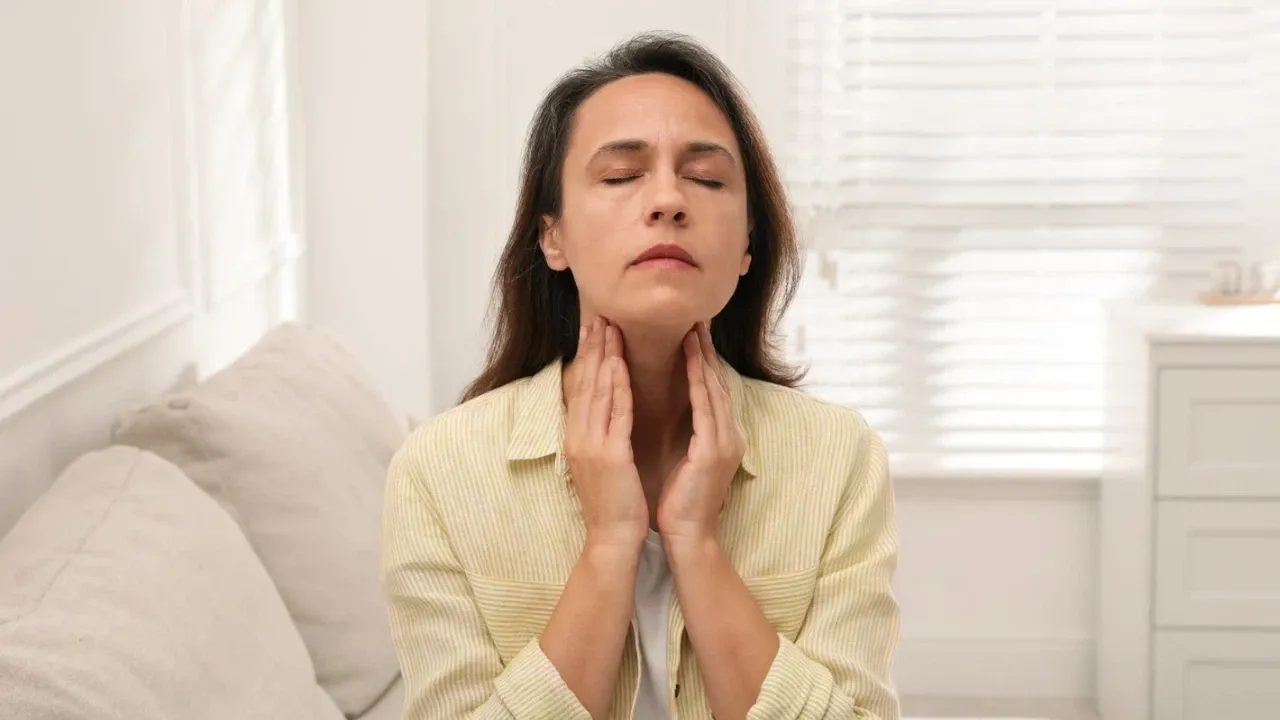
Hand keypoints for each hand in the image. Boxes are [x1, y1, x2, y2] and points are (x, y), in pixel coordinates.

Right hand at [563, 318, 648, 552]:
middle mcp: (578, 436)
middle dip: (593, 347)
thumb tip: (606, 411)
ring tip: (609, 327)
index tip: (593, 329)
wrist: (611, 540)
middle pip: (585, 382)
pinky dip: (617, 386)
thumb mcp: (601, 464)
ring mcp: (591, 445)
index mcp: (577, 438)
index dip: (588, 357)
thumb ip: (602, 435)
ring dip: (604, 356)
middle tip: (598, 315)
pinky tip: (620, 364)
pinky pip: (615, 413)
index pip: (581, 388)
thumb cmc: (614, 505)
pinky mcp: (609, 455)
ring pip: (597, 391)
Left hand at [657, 322, 744, 544]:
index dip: (704, 362)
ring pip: (714, 389)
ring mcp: (725, 442)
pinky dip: (698, 381)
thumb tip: (681, 412)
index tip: (694, 334)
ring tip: (694, 330)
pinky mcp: (713, 450)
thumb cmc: (679, 503)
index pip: (712, 391)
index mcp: (721, 438)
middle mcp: (729, 435)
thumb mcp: (686, 461)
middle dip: (707, 351)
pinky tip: (691, 361)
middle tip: (698, 318)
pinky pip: (705, 407)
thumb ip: (690, 434)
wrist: (687, 537)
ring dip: (703, 357)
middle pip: (717, 383)